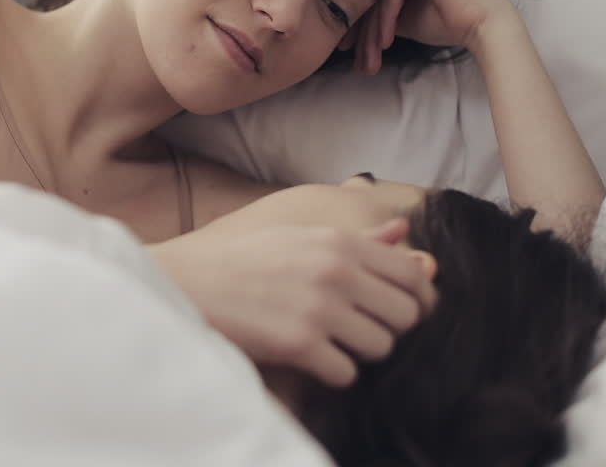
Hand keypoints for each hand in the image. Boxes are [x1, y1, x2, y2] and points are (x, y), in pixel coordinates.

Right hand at [149, 212, 436, 387]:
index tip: (401, 311)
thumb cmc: (242, 260)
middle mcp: (335, 271)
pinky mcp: (299, 344)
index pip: (412, 275)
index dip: (417, 299)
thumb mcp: (299, 236)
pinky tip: (310, 357)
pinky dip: (332, 372)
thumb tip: (404, 232)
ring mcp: (319, 308)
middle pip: (405, 315)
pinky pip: (346, 373)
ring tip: (331, 343)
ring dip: (360, 352)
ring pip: (381, 347)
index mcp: (339, 242)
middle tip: (358, 329)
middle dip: (387, 328)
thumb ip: (358, 238)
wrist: (188, 281)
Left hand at [354, 0, 515, 73]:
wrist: (481, 26)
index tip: (347, 53)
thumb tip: (349, 28)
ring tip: (371, 61)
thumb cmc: (446, 24)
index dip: (357, 28)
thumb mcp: (403, 20)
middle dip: (362, 36)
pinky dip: (385, 21)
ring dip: (372, 35)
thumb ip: (380, 17)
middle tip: (358, 64)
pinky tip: (385, 43)